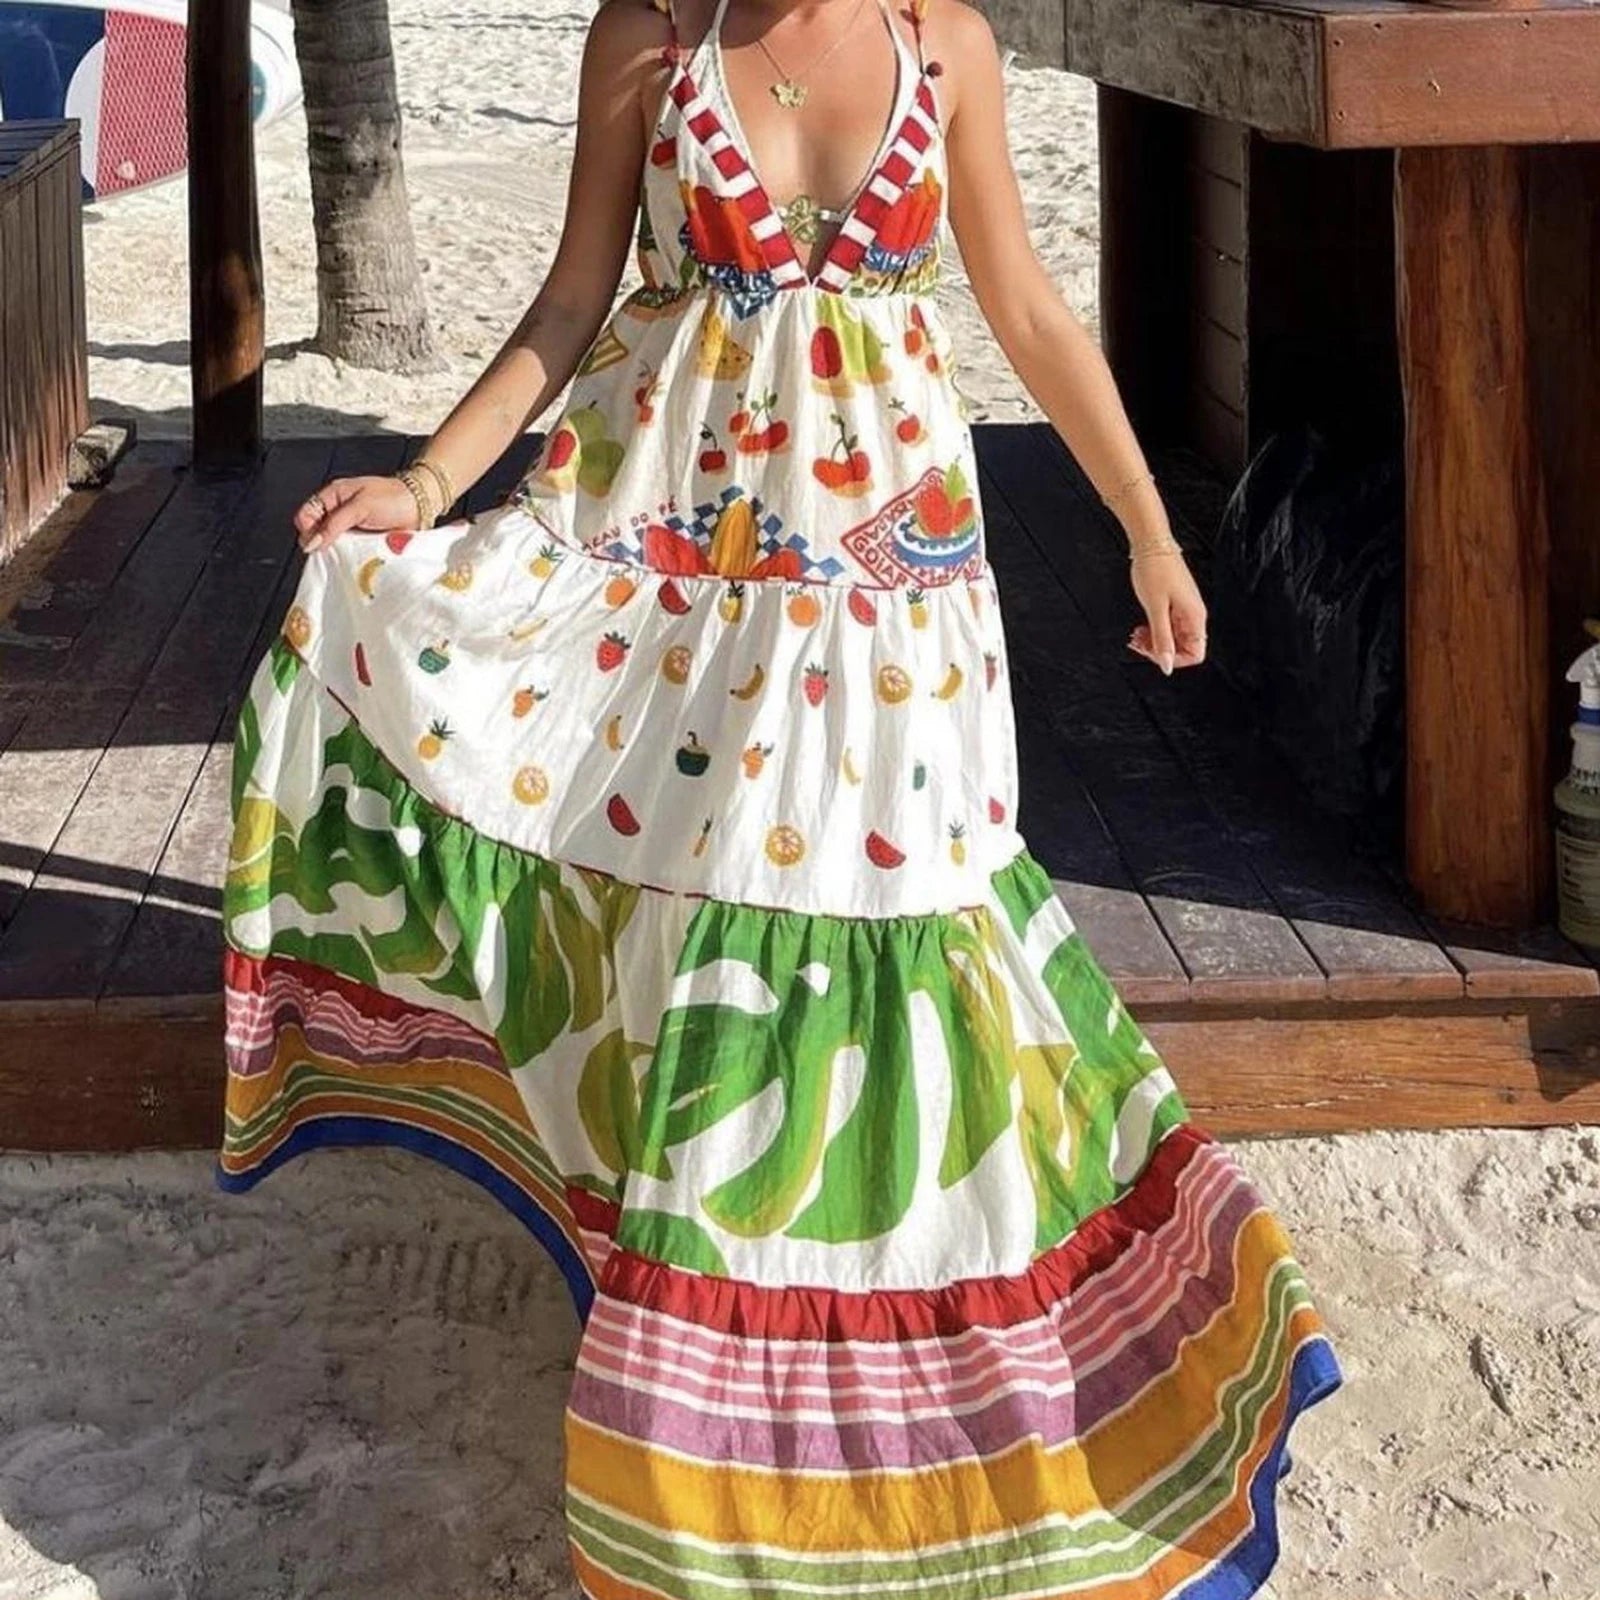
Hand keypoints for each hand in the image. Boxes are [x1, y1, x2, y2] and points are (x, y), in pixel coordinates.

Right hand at [295, 477, 419, 551]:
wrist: (421, 506)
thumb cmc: (393, 498)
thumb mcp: (360, 507)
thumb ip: (335, 524)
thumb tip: (312, 543)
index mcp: (333, 496)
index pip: (305, 515)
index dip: (308, 530)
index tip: (317, 544)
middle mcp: (338, 512)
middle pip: (316, 533)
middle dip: (321, 544)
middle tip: (334, 550)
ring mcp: (350, 529)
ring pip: (332, 546)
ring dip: (337, 553)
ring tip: (347, 556)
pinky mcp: (361, 542)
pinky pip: (348, 553)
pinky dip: (350, 558)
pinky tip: (354, 561)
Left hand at [1128, 549, 1206, 674]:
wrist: (1151, 543)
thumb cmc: (1155, 569)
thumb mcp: (1156, 609)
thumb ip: (1162, 639)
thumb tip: (1167, 665)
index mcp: (1194, 617)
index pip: (1195, 654)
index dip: (1174, 659)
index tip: (1153, 653)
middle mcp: (1193, 615)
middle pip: (1182, 648)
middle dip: (1159, 650)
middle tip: (1138, 643)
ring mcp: (1183, 609)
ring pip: (1172, 638)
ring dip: (1153, 641)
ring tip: (1136, 636)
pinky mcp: (1174, 603)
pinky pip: (1167, 626)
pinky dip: (1153, 630)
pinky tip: (1140, 627)